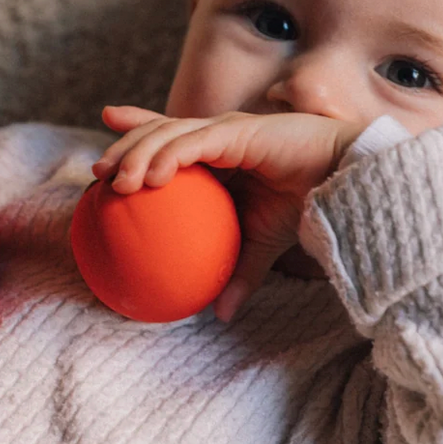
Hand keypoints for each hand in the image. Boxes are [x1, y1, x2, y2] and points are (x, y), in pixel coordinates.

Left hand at [92, 106, 364, 320]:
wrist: (345, 183)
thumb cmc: (304, 204)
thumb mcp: (260, 244)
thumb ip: (238, 273)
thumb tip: (220, 314)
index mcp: (218, 152)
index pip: (168, 137)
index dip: (136, 132)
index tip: (104, 148)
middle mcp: (217, 134)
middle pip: (159, 131)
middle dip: (126, 144)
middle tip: (97, 170)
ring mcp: (227, 129)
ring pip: (169, 133)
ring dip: (137, 153)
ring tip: (113, 181)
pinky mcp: (241, 131)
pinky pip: (195, 143)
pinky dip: (169, 156)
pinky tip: (150, 176)